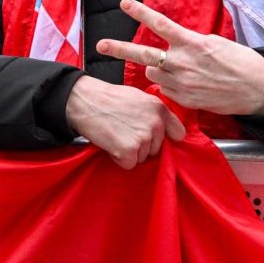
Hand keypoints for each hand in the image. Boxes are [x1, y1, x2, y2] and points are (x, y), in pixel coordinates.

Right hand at [65, 76, 185, 169]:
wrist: (85, 101)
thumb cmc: (108, 99)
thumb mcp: (138, 98)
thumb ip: (154, 113)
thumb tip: (164, 130)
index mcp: (159, 109)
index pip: (178, 133)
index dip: (165, 138)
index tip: (153, 138)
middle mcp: (156, 124)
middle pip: (156, 149)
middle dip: (142, 146)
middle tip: (123, 131)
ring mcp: (144, 138)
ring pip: (142, 158)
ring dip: (129, 152)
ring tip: (115, 134)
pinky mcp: (130, 150)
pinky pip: (129, 164)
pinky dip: (118, 158)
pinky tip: (111, 143)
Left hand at [96, 0, 263, 115]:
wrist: (257, 89)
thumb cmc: (239, 62)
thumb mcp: (214, 43)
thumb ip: (189, 44)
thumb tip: (172, 46)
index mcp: (192, 43)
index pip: (161, 25)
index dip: (140, 13)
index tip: (124, 4)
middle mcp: (182, 63)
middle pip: (142, 55)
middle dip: (119, 49)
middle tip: (100, 45)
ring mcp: (181, 83)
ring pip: (153, 73)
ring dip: (159, 69)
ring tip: (179, 69)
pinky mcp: (183, 99)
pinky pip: (165, 89)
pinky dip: (170, 84)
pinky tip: (189, 83)